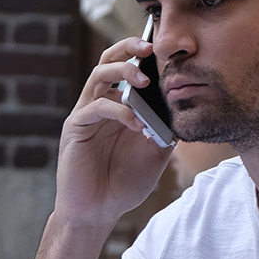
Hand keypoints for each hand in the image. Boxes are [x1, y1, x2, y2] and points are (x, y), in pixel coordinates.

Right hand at [53, 35, 174, 231]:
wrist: (97, 212)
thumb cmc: (123, 184)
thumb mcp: (155, 153)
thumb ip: (165, 129)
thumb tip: (183, 107)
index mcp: (117, 107)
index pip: (126, 69)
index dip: (140, 54)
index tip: (165, 47)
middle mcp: (99, 105)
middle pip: (107, 61)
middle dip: (127, 48)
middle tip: (150, 46)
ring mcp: (85, 115)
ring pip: (98, 76)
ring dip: (122, 72)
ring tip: (143, 80)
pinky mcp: (75, 129)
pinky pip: (95, 107)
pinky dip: (118, 111)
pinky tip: (136, 124)